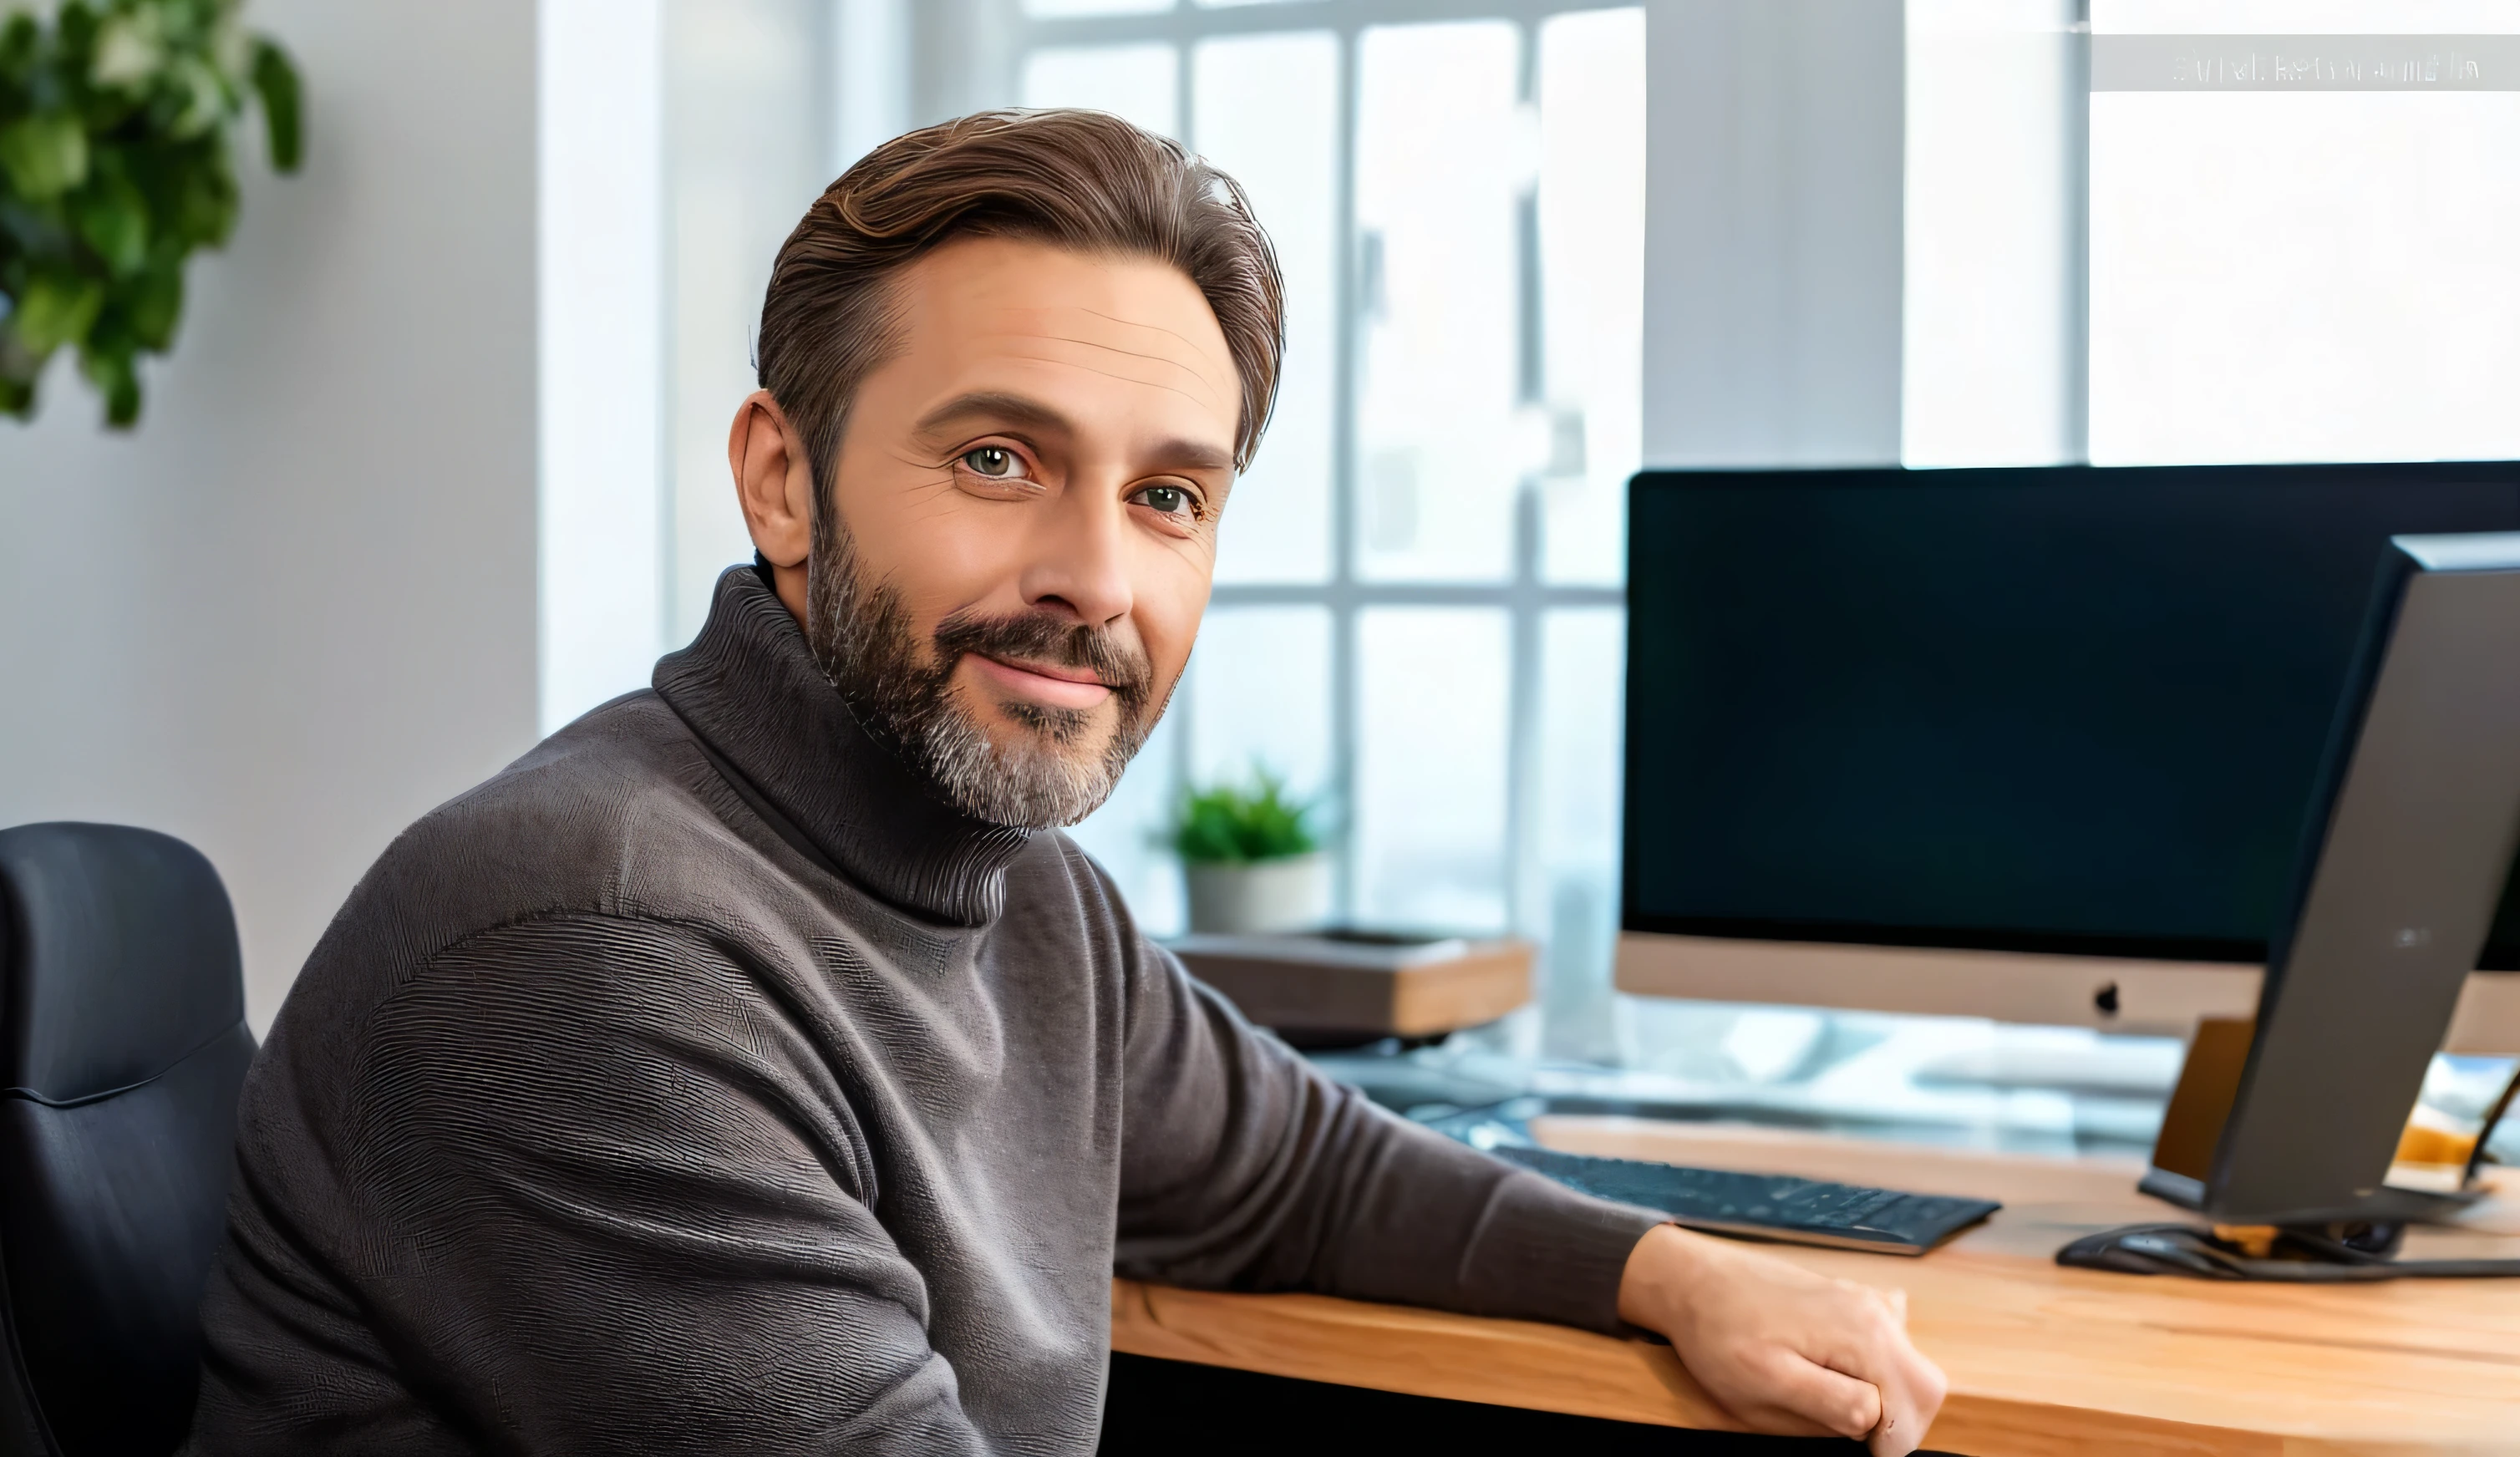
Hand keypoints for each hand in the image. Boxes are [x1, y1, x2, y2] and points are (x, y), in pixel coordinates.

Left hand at [1616, 1223, 1946, 1455]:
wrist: (1689, 1278)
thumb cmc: (1718, 1333)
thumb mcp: (1765, 1384)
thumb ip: (1831, 1405)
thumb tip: (1877, 1420)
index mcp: (1862, 1336)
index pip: (1913, 1410)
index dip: (1890, 1447)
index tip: (1859, 1456)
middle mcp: (1874, 1313)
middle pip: (1924, 1386)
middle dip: (1900, 1424)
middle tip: (1854, 1440)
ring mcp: (1864, 1302)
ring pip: (1908, 1365)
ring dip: (1890, 1397)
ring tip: (1838, 1408)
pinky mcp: (1848, 1301)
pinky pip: (1887, 1340)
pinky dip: (1879, 1367)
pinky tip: (1843, 1375)